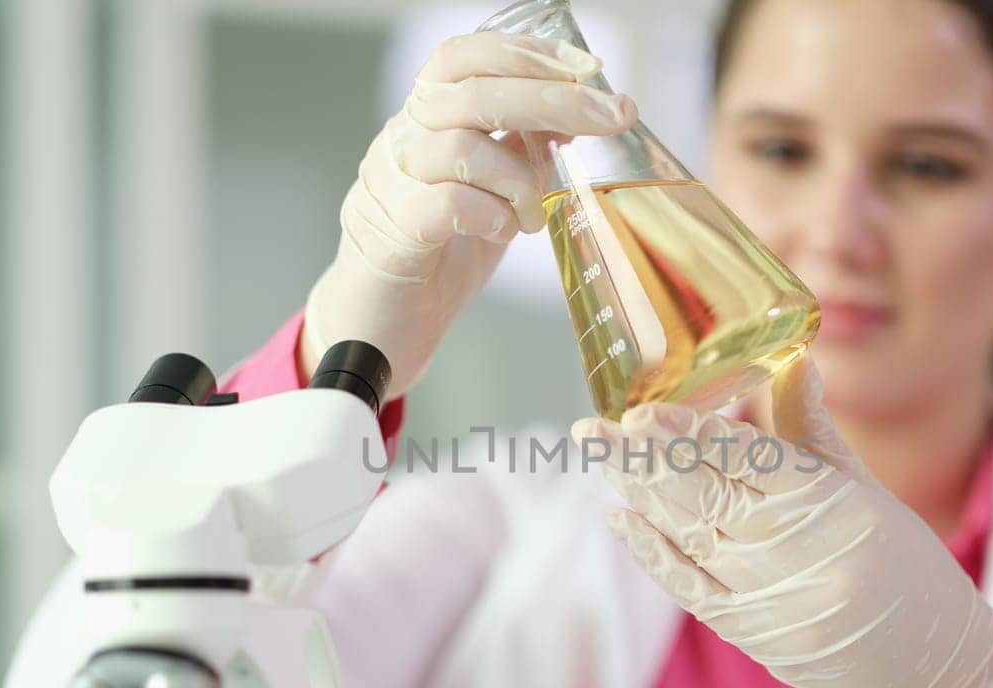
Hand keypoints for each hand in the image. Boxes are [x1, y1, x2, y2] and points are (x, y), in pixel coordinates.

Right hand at [302, 33, 637, 398]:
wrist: (382, 329)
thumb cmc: (440, 259)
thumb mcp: (493, 195)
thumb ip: (521, 154)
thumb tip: (575, 116)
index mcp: (425, 122)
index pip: (466, 57)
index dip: (526, 53)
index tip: (589, 67)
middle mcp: (401, 139)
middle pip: (474, 92)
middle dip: (553, 99)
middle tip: (610, 117)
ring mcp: (390, 183)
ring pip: (463, 147)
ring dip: (521, 179)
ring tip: (532, 217)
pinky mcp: (390, 230)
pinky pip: (449, 202)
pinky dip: (492, 215)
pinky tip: (504, 232)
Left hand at [570, 357, 992, 687]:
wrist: (937, 674)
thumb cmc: (909, 572)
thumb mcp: (870, 492)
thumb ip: (814, 430)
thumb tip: (788, 360)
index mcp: (834, 507)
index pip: (751, 461)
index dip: (694, 436)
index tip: (647, 411)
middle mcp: (795, 552)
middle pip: (704, 495)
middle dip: (643, 459)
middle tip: (595, 427)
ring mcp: (768, 597)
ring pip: (686, 536)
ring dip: (636, 493)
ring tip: (598, 454)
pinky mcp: (751, 634)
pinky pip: (688, 588)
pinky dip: (650, 553)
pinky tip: (621, 518)